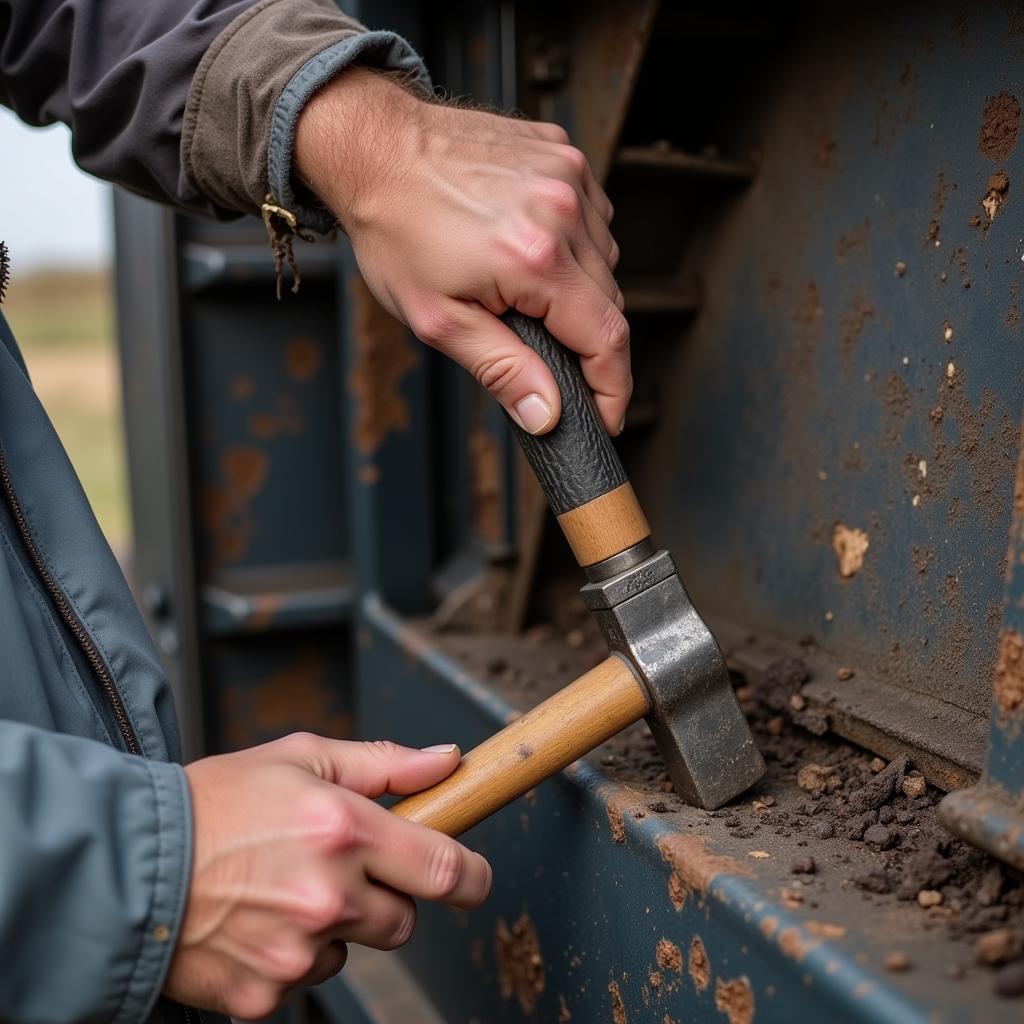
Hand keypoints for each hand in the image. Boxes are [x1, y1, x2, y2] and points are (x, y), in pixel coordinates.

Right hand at [163, 735, 490, 1018]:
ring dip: (338, 925)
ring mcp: (297, 952)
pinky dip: (294, 953)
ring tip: (283, 888)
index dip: (473, 876)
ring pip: (355, 948)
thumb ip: (383, 763)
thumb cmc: (218, 801)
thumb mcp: (301, 757)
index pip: (447, 869)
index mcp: (345, 830)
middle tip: (340, 868)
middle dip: (388, 897)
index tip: (474, 877)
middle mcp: (329, 897)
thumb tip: (447, 761)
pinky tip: (257, 920)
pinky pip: (308, 977)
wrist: (129, 864)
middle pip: (405, 920)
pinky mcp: (265, 995)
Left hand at [295, 69, 629, 435]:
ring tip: (521, 289)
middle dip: (584, 342)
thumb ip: (501, 371)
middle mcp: (563, 211)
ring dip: (578, 291)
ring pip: (604, 261)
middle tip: (540, 353)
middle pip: (610, 303)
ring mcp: (568, 175)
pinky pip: (591, 219)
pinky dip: (572, 245)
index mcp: (536, 258)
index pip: (608, 339)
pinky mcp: (563, 153)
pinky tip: (527, 245)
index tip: (606, 416)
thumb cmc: (395, 230)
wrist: (373, 148)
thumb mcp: (437, 320)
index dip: (613, 389)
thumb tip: (545, 413)